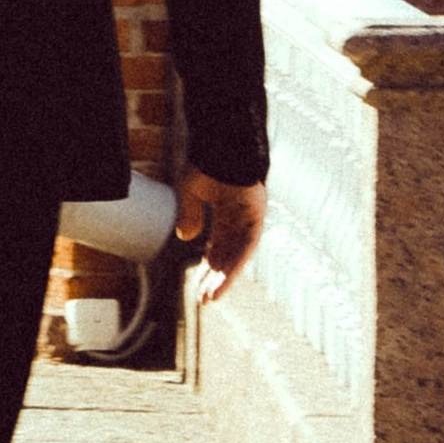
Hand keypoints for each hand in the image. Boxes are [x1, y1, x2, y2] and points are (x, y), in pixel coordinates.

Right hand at [175, 172, 264, 300]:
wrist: (224, 144)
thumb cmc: (208, 161)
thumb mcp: (191, 192)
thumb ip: (191, 214)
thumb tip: (186, 237)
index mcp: (225, 211)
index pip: (217, 246)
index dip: (207, 265)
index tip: (197, 283)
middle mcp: (239, 218)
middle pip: (227, 255)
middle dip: (214, 278)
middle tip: (204, 299)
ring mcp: (250, 218)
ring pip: (237, 256)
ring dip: (225, 278)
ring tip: (211, 297)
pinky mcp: (257, 216)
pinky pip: (247, 246)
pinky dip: (236, 263)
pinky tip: (224, 279)